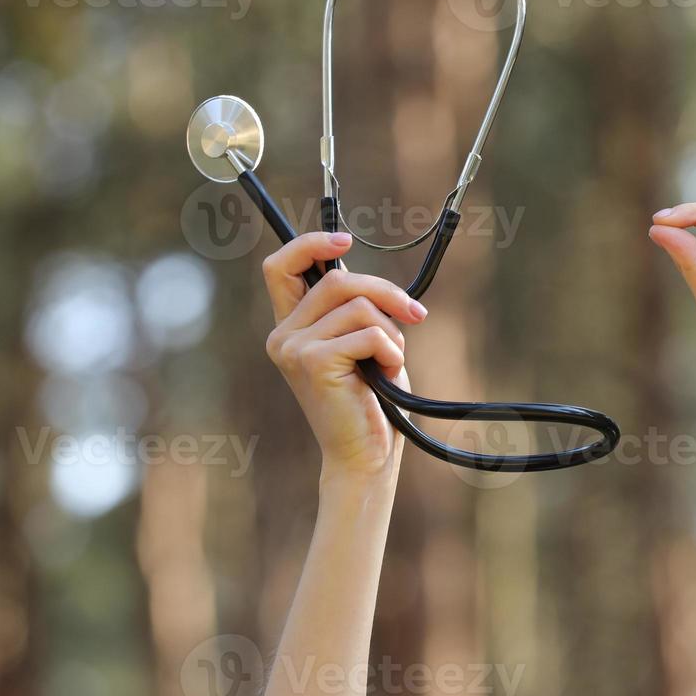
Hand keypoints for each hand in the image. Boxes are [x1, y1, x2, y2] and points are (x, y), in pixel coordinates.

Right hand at [262, 232, 428, 480]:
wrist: (365, 455)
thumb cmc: (371, 400)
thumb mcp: (359, 342)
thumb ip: (351, 308)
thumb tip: (360, 273)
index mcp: (291, 326)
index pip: (281, 266)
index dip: (310, 244)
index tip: (345, 240)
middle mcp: (283, 335)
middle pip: (339, 279)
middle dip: (386, 292)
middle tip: (415, 315)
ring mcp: (294, 348)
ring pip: (359, 305)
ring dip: (391, 331)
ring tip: (389, 361)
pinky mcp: (314, 362)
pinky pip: (369, 332)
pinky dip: (390, 350)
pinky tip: (385, 374)